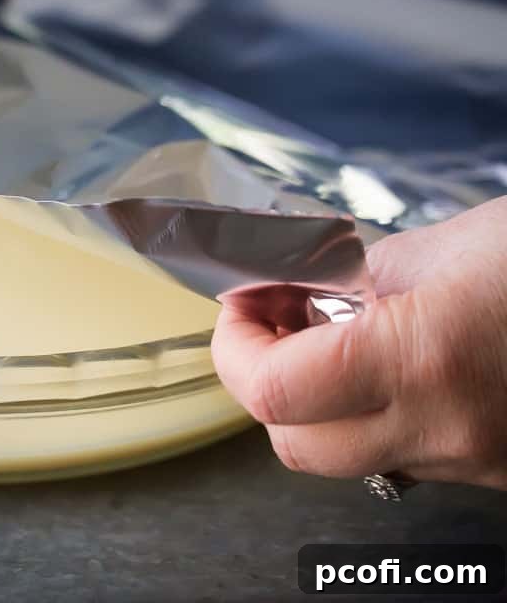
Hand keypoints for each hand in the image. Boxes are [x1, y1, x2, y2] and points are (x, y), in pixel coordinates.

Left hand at [212, 196, 506, 488]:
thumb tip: (299, 295)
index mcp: (422, 360)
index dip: (234, 345)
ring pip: (344, 455)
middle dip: (261, 382)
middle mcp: (443, 428)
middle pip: (293, 444)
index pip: (273, 390)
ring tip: (324, 335)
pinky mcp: (494, 468)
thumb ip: (356, 277)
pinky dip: (368, 414)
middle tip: (269, 322)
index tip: (241, 301)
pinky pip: (401, 453)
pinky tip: (384, 364)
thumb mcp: (445, 247)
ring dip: (310, 401)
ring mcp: (473, 460)